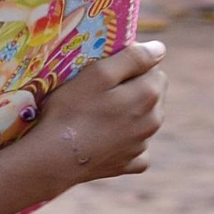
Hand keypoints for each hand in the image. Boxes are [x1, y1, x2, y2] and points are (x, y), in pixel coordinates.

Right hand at [33, 40, 167, 186]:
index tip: (108, 74)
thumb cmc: (72, 110)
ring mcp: (142, 146)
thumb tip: (160, 49)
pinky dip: (125, 143)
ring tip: (98, 116)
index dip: (132, 68)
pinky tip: (104, 140)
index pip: (154, 70)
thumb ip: (133, 57)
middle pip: (152, 95)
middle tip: (101, 94)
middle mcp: (154, 121)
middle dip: (134, 90)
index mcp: (149, 95)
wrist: (53, 159)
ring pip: (144, 120)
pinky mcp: (129, 164)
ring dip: (130, 114)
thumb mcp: (98, 73)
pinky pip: (135, 148)